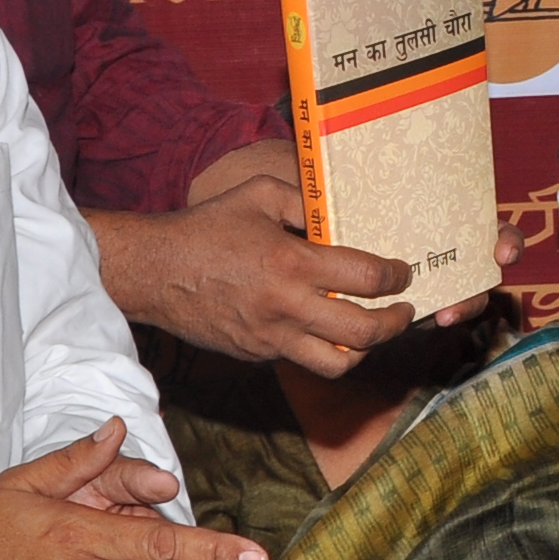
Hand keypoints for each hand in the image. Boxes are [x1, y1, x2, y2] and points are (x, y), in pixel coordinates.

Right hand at [90, 179, 431, 376]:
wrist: (154, 272)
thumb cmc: (206, 228)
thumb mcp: (258, 196)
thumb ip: (305, 202)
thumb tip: (341, 214)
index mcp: (292, 264)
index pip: (366, 279)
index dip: (395, 277)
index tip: (401, 273)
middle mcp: (287, 307)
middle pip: (364, 332)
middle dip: (395, 323)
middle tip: (403, 310)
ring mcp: (271, 338)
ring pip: (337, 363)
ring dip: (365, 350)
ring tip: (372, 333)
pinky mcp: (256, 355)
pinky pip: (301, 360)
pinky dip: (321, 349)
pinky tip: (324, 329)